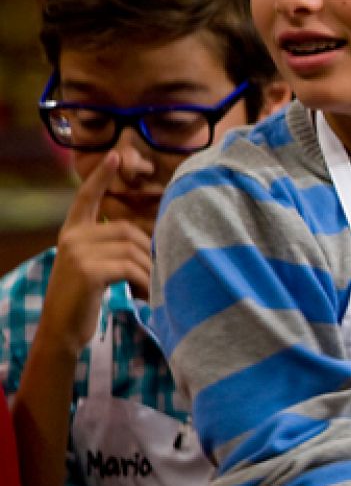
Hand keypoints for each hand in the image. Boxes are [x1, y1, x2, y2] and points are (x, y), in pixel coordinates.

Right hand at [40, 152, 151, 351]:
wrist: (61, 330)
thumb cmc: (83, 300)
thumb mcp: (92, 267)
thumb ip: (109, 248)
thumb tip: (148, 243)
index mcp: (73, 233)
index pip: (86, 199)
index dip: (101, 178)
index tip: (114, 155)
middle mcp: (73, 238)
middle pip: (129, 232)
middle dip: (148, 255)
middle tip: (153, 278)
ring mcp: (78, 252)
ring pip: (133, 251)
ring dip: (149, 272)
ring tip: (149, 290)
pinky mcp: (88, 270)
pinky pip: (131, 268)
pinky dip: (145, 282)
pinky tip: (144, 296)